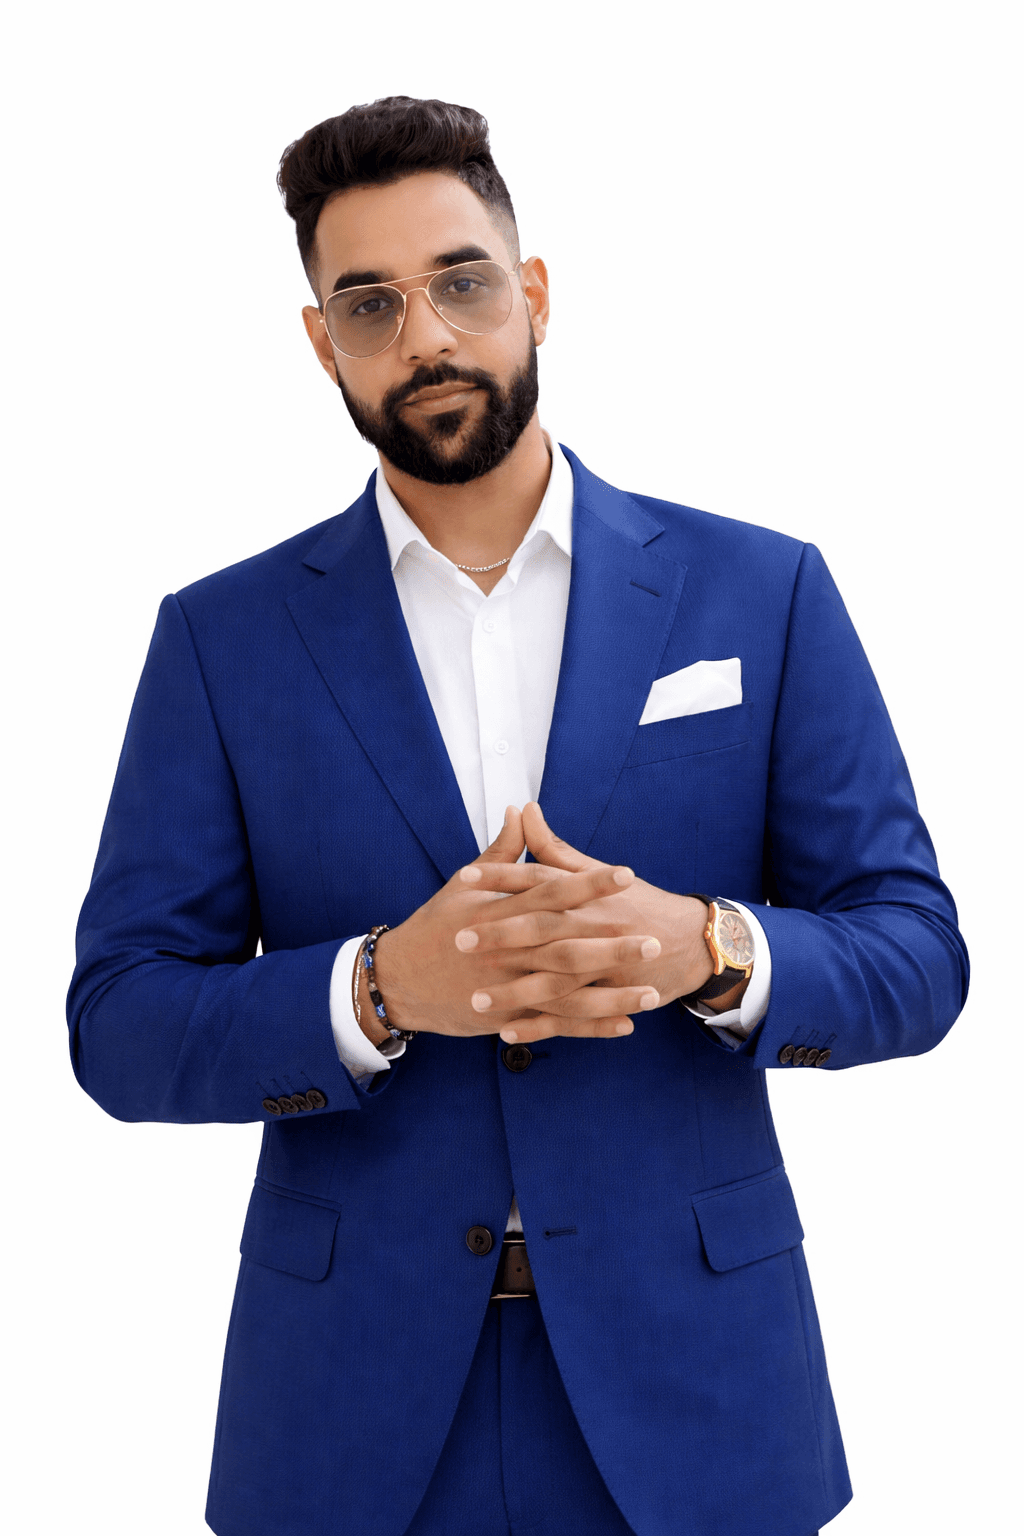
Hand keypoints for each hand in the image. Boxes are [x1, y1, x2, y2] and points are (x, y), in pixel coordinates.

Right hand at [368, 808, 664, 1040]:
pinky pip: (554, 1023)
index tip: (625, 874)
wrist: (398, 980)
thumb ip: (501, 851)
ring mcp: (507, 987)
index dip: (589, 883)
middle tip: (653, 940)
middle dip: (611, 944)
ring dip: (611, 993)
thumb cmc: (434, 927)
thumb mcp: (463, 885)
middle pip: (565, 945)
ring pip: (567, 991)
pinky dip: (589, 1025)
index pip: (551, 892)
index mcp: (500, 912)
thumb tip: (522, 810)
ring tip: (652, 992)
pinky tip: (624, 1023)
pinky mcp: (506, 1016)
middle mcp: (506, 950)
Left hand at [455, 802, 715, 1042]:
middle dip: (502, 935)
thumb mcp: (596, 871)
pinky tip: (506, 1032)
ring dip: (516, 992)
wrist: (693, 941)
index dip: (501, 877)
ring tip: (476, 999)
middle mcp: (595, 926)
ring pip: (556, 980)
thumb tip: (523, 809)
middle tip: (460, 940)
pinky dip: (541, 1027)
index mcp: (588, 893)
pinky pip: (572, 1016)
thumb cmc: (636, 903)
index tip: (463, 877)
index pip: (539, 879)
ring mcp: (605, 966)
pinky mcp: (612, 996)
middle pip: (545, 929)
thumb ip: (554, 848)